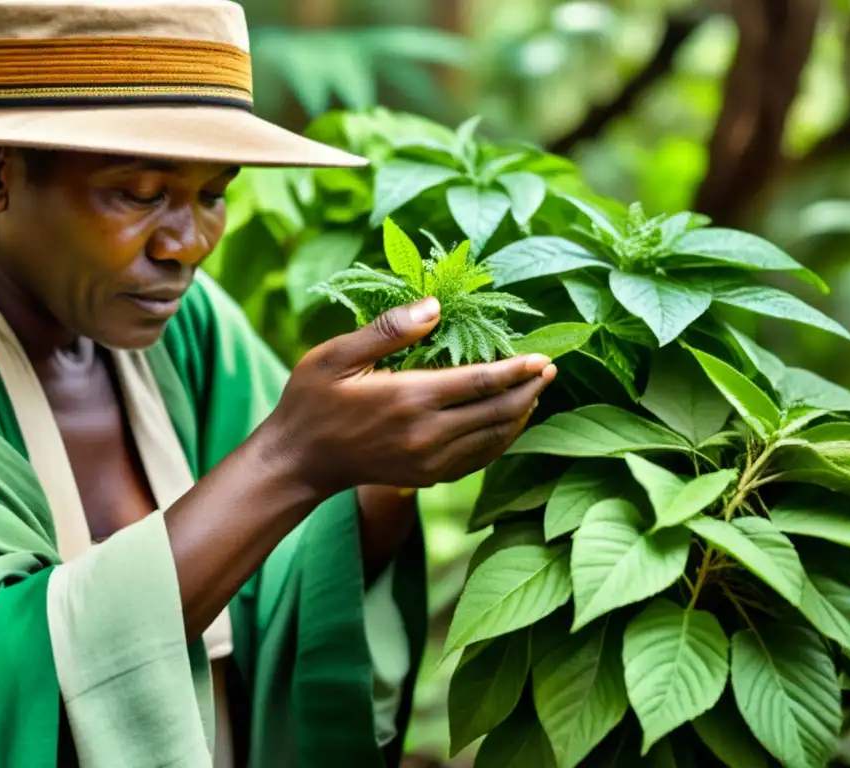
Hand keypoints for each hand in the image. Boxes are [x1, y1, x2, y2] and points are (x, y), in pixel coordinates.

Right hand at [259, 296, 556, 498]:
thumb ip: (388, 331)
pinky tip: (507, 424)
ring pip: (493, 439)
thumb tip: (436, 307)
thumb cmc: (312, 401)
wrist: (299, 461)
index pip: (481, 382)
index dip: (518, 369)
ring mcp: (429, 461)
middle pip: (497, 412)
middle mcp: (426, 434)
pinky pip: (477, 459)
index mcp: (409, 398)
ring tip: (536, 392)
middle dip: (529, 390)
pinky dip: (500, 441)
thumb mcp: (336, 356)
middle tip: (551, 369)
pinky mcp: (427, 477)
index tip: (543, 356)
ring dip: (519, 415)